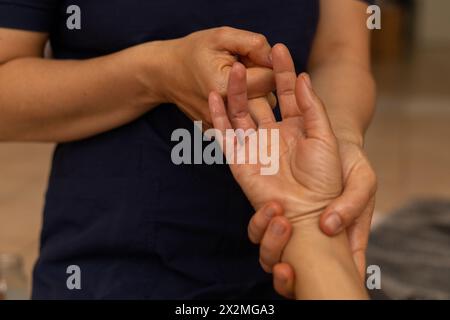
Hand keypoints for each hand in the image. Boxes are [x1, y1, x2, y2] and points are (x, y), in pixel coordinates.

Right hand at [159, 27, 275, 126]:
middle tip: (241, 71)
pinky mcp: (218, 133)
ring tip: (234, 83)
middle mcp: (224, 113)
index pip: (270, 80)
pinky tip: (229, 97)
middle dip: (262, 83)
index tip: (251, 58)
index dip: (267, 64)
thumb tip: (276, 59)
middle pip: (268, 100)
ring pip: (258, 113)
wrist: (166, 73)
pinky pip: (245, 121)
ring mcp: (220, 126)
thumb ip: (254, 44)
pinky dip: (243, 109)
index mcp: (226, 89)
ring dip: (255, 97)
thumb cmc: (194, 51)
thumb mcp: (222, 37)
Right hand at [208, 43, 341, 225]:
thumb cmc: (323, 179)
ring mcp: (256, 146)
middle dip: (254, 79)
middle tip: (248, 57)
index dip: (284, 71)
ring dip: (235, 92)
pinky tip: (214, 96)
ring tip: (231, 70)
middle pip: (260, 100)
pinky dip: (218, 117)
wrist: (309, 212)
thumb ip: (313, 107)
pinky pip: (225, 135)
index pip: (288, 93)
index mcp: (297, 128)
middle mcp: (274, 134)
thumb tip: (303, 77)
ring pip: (240, 113)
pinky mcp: (240, 160)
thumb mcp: (325, 137)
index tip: (279, 49)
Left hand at [249, 123, 376, 299]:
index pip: (324, 276)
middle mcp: (309, 240)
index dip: (307, 284)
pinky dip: (259, 224)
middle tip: (287, 231)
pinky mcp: (270, 210)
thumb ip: (352, 204)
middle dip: (281, 261)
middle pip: (290, 270)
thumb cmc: (350, 164)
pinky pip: (258, 227)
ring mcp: (289, 227)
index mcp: (338, 241)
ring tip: (279, 213)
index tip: (294, 272)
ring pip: (271, 254)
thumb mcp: (363, 180)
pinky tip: (272, 206)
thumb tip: (328, 228)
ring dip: (270, 243)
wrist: (324, 136)